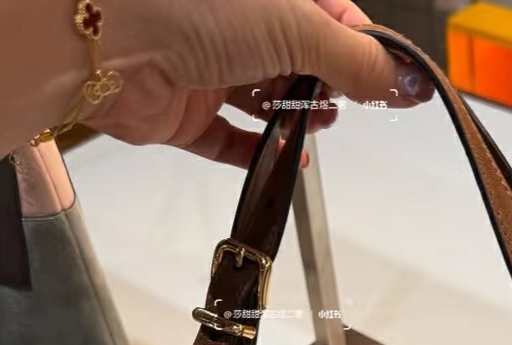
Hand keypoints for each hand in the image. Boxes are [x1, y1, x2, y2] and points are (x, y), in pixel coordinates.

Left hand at [84, 0, 433, 167]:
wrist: (103, 39)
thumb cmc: (188, 5)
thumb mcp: (297, 26)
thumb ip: (356, 61)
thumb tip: (408, 83)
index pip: (331, 18)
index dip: (362, 52)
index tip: (392, 86)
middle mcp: (234, 22)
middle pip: (297, 60)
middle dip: (327, 87)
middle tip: (345, 106)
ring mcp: (206, 67)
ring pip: (264, 100)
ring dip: (296, 119)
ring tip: (317, 128)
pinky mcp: (182, 113)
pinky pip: (228, 138)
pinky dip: (258, 153)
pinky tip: (286, 162)